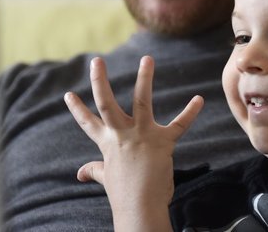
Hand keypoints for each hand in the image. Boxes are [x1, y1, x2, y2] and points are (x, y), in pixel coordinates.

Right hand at [64, 55, 203, 230]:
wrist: (140, 209)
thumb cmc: (124, 194)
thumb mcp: (106, 178)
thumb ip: (95, 170)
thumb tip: (80, 172)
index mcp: (108, 143)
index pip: (88, 123)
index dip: (77, 109)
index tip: (68, 94)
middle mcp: (122, 135)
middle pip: (107, 104)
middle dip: (100, 81)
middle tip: (96, 60)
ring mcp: (142, 136)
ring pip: (142, 101)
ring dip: (144, 78)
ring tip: (146, 59)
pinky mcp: (162, 142)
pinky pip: (179, 124)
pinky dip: (190, 112)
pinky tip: (199, 99)